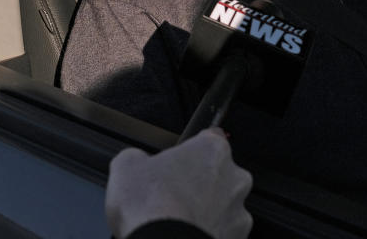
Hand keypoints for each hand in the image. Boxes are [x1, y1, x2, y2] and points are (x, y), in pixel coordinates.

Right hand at [105, 128, 252, 238]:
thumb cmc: (152, 208)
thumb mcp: (126, 165)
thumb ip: (138, 156)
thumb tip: (136, 162)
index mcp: (212, 150)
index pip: (210, 137)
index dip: (190, 149)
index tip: (178, 159)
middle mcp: (234, 178)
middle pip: (219, 173)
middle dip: (198, 182)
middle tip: (171, 193)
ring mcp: (240, 212)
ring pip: (223, 206)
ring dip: (205, 209)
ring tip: (176, 219)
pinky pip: (223, 232)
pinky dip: (207, 232)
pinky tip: (184, 234)